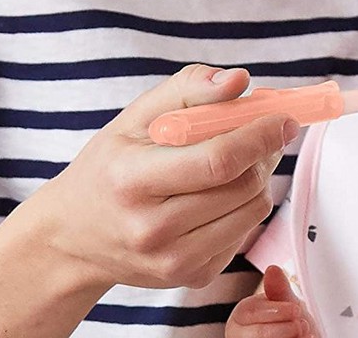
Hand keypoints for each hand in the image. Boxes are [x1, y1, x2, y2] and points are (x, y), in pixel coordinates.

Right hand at [34, 64, 298, 291]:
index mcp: (133, 181)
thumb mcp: (137, 115)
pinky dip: (244, 206)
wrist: (74, 236)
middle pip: (243, 186)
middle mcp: (151, 231)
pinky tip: (220, 192)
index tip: (283, 117)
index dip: (259, 135)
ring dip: (260, 177)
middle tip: (265, 129)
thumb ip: (190, 88)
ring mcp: (172, 262)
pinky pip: (244, 234)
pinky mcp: (190, 278)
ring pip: (253, 211)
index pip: (217, 161)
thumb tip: (239, 80)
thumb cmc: (111, 165)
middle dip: (266, 151)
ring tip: (240, 158)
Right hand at [226, 265, 319, 337]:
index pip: (250, 312)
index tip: (296, 309)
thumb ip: (278, 288)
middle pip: (257, 334)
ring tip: (306, 334)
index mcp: (240, 318)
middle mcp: (240, 336)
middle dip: (283, 329)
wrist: (297, 336)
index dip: (276, 310)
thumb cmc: (287, 320)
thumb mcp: (284, 302)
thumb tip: (272, 269)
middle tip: (302, 325)